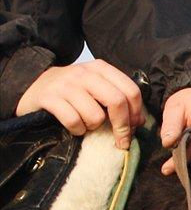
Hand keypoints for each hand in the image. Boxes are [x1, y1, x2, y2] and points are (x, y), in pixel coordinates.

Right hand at [15, 59, 143, 148]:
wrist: (32, 87)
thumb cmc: (72, 92)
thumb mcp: (96, 88)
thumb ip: (119, 99)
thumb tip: (140, 121)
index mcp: (101, 69)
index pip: (131, 91)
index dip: (136, 113)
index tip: (134, 127)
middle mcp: (84, 73)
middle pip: (117, 102)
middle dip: (122, 127)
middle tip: (120, 141)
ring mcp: (65, 84)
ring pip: (95, 116)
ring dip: (94, 128)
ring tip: (86, 124)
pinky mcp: (49, 97)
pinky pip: (74, 121)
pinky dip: (77, 130)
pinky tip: (74, 127)